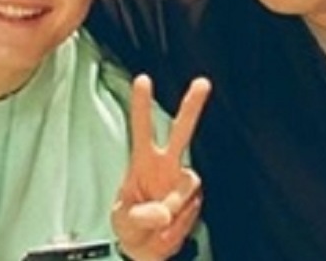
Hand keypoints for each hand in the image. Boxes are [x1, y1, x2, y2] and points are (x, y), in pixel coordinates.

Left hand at [112, 75, 211, 260]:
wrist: (146, 249)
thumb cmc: (131, 228)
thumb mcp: (124, 220)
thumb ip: (142, 214)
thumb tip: (164, 211)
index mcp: (143, 163)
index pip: (142, 129)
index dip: (142, 105)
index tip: (143, 81)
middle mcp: (167, 167)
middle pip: (182, 132)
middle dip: (192, 107)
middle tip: (202, 83)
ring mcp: (182, 183)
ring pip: (188, 185)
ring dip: (173, 208)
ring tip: (158, 226)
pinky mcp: (195, 200)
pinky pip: (190, 210)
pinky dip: (178, 225)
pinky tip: (168, 229)